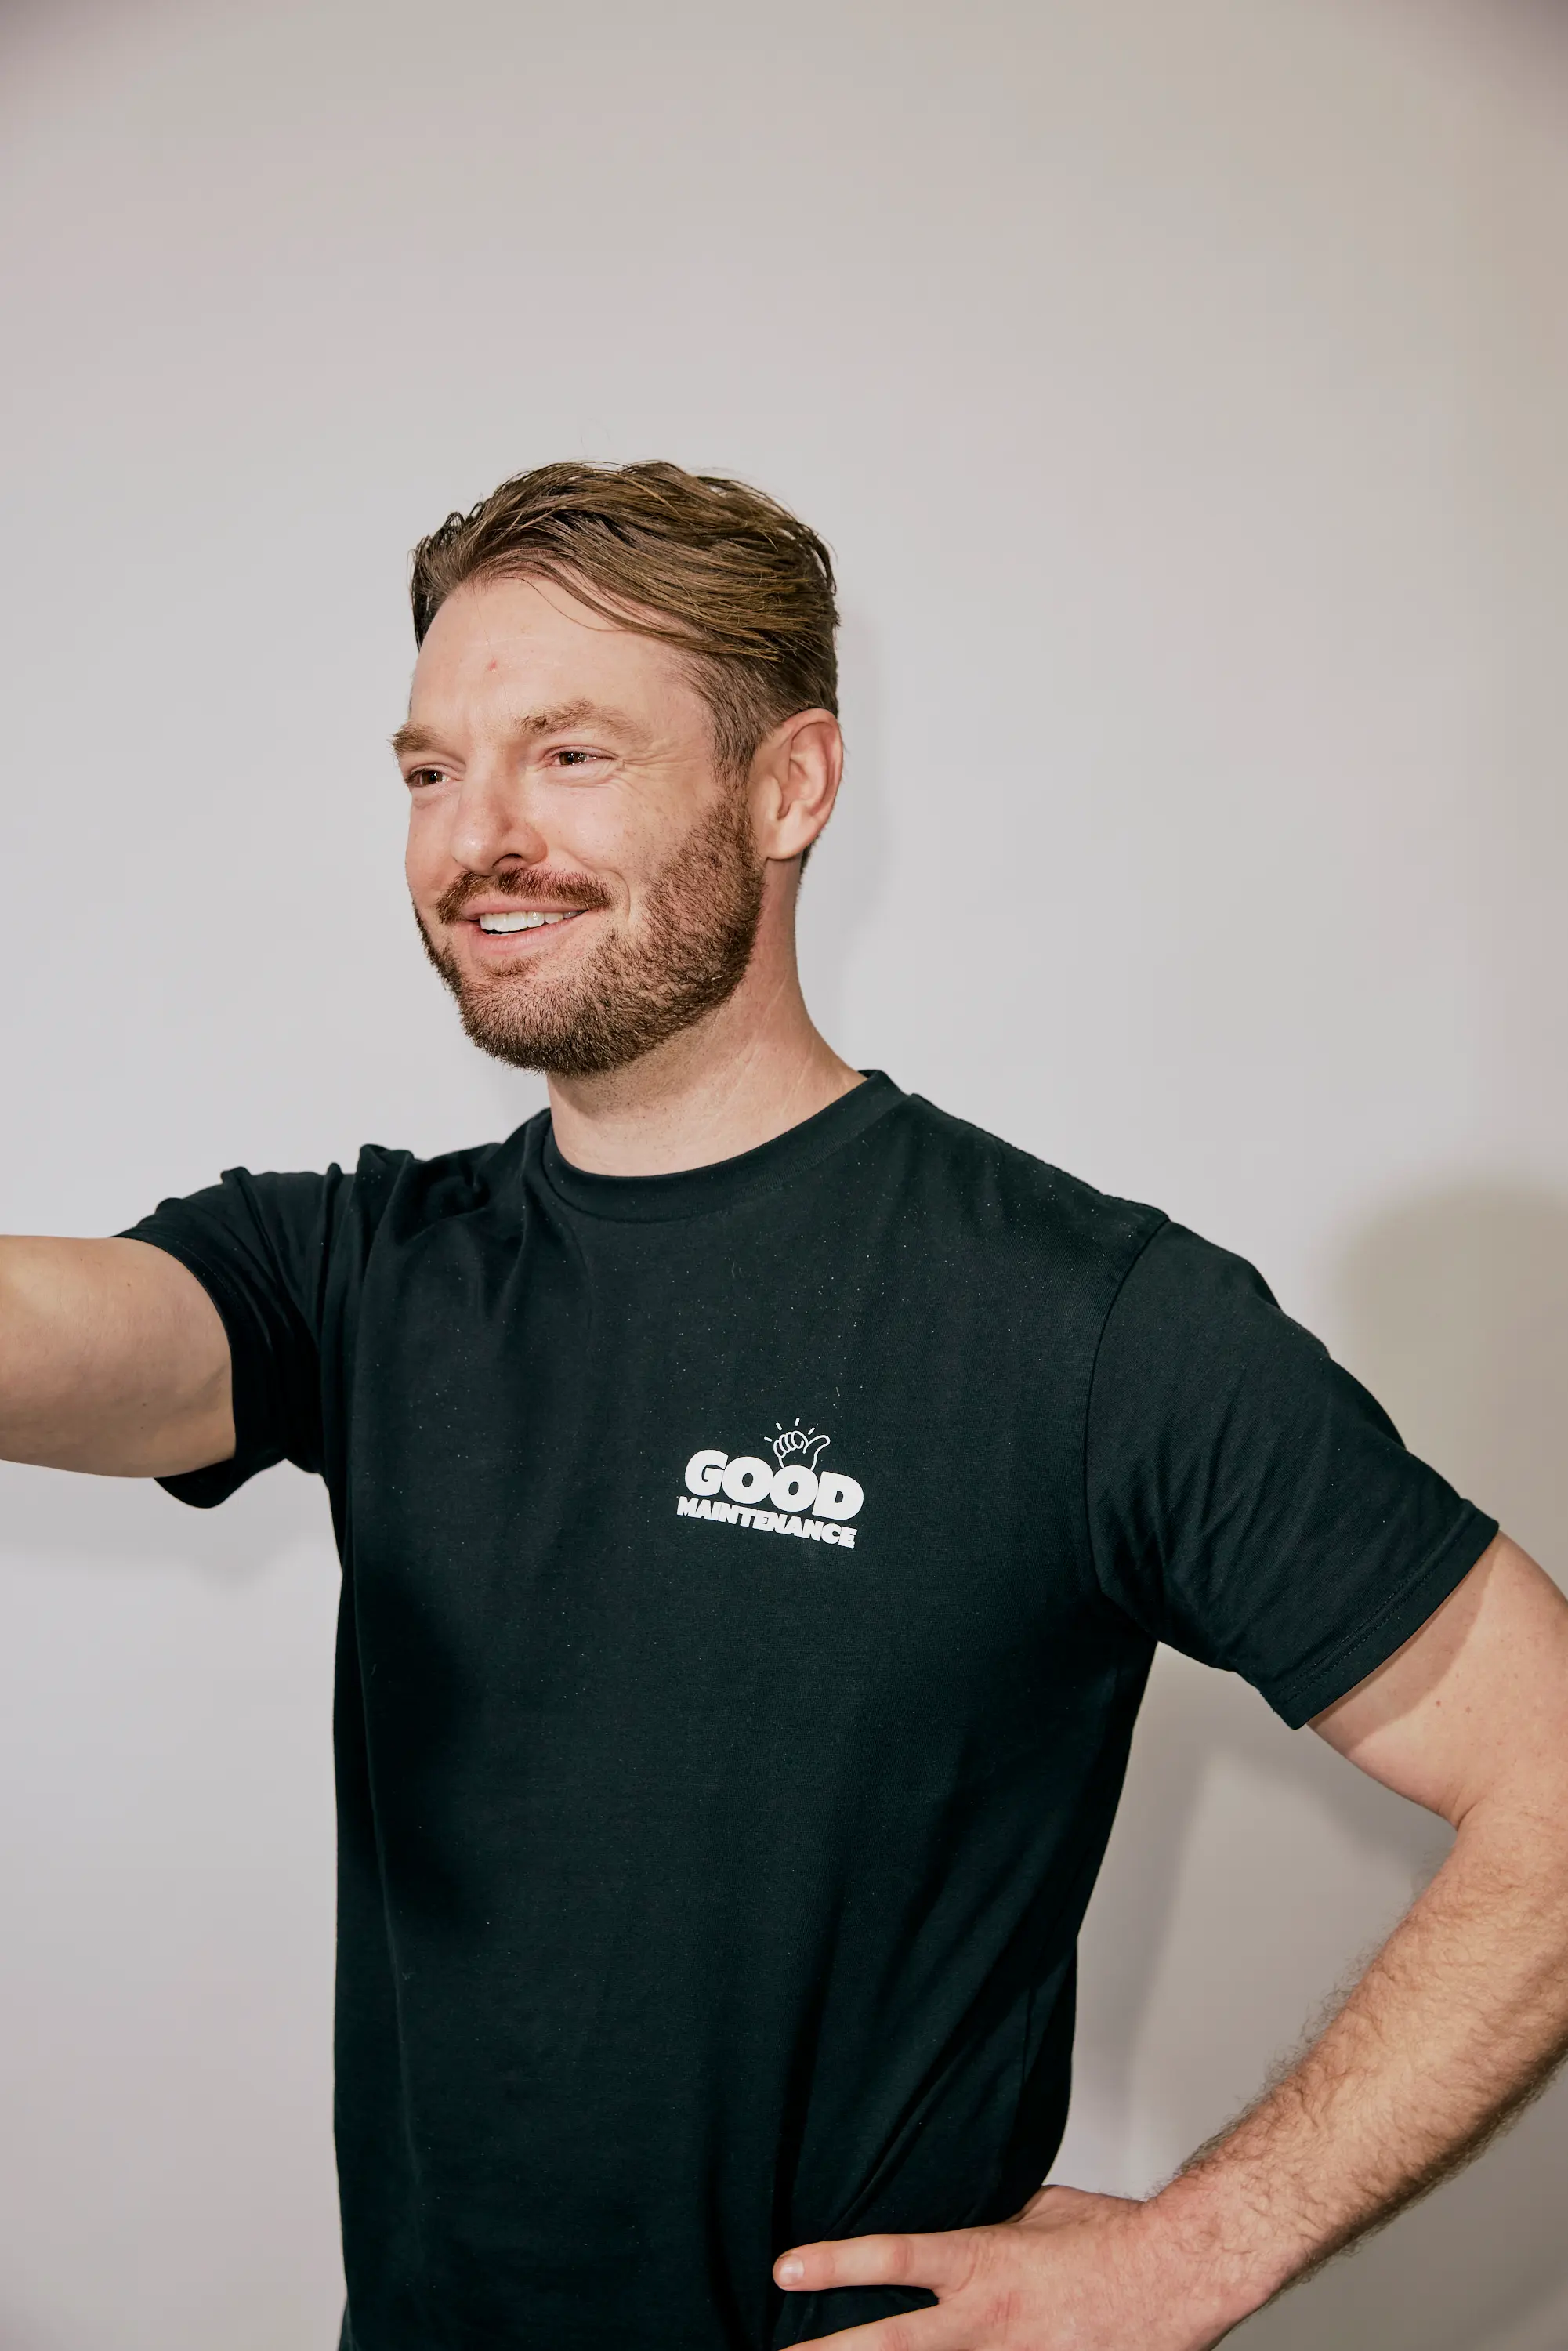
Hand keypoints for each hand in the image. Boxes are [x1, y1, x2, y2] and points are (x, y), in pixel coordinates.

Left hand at [773, 2183, 1244, 2350]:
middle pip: (891, 2345)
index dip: (836, 2262)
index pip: (894, 2259)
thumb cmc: (1110, 2236)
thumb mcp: (1032, 2212)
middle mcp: (987, 2323)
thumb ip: (984, 2231)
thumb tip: (955, 2234)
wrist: (1174, 2276)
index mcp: (982, 2263)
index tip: (785, 2268)